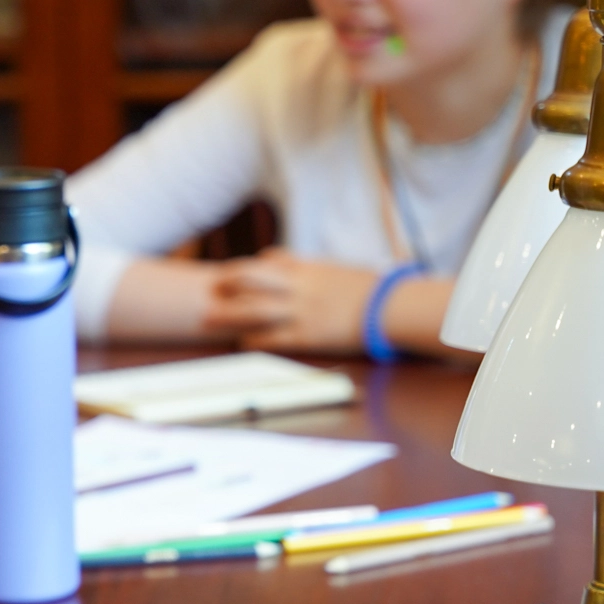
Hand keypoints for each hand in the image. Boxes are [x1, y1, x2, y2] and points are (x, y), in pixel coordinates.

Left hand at [203, 249, 377, 353]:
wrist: (393, 308)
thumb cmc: (371, 290)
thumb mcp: (339, 270)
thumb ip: (311, 267)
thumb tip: (285, 262)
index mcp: (310, 269)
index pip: (269, 261)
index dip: (246, 266)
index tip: (230, 272)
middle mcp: (299, 287)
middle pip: (251, 279)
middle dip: (228, 282)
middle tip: (212, 288)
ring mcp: (301, 311)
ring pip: (253, 309)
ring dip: (228, 314)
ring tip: (210, 317)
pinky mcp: (308, 335)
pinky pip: (273, 338)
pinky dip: (254, 340)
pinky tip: (243, 343)